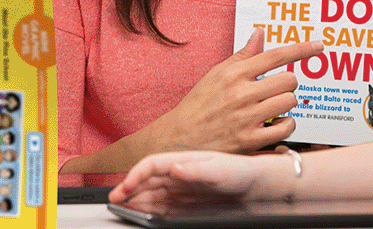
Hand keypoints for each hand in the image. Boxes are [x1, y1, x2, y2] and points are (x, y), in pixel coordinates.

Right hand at [110, 151, 283, 205]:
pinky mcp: (187, 204)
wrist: (258, 187)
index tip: (124, 186)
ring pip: (151, 195)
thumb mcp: (219, 169)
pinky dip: (149, 210)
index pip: (151, 165)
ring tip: (123, 208)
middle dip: (129, 189)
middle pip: (146, 181)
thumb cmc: (242, 171)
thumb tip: (174, 167)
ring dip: (136, 200)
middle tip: (115, 200)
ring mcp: (182, 189)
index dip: (135, 174)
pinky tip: (142, 214)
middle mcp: (179, 174)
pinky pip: (162, 207)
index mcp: (183, 160)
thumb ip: (195, 170)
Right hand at [143, 29, 322, 155]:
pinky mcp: (251, 140)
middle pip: (289, 80)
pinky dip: (286, 125)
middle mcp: (242, 93)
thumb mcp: (217, 74)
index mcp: (234, 73)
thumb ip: (242, 55)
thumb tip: (260, 33)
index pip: (276, 55)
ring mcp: (247, 117)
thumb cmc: (199, 104)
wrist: (179, 138)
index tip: (319, 45)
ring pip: (289, 102)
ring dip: (286, 104)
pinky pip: (286, 128)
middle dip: (288, 83)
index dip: (302, 49)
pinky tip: (275, 123)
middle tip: (277, 89)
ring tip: (273, 107)